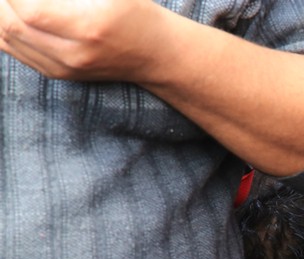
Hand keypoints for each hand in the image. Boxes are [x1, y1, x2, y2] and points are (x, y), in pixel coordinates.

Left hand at [0, 0, 161, 80]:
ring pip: (7, 38)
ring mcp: (65, 68)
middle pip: (12, 25)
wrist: (155, 54)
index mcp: (89, 28)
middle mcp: (74, 54)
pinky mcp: (58, 74)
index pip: (30, 10)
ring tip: (7, 0)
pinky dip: (3, 27)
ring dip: (0, 12)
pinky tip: (7, 11)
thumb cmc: (135, 12)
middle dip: (2, 0)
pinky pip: (15, 51)